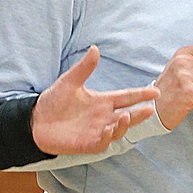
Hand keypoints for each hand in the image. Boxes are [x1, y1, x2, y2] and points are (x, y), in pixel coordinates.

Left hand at [31, 45, 156, 154]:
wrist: (36, 120)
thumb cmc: (53, 101)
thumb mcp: (69, 81)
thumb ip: (84, 68)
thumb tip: (95, 48)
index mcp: (102, 101)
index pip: (126, 97)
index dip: (141, 94)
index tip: (156, 92)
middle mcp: (103, 116)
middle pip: (128, 114)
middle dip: (140, 113)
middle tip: (151, 108)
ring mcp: (97, 131)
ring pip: (118, 129)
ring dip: (124, 124)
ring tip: (126, 115)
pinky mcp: (88, 143)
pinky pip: (103, 142)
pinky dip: (107, 136)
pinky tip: (108, 128)